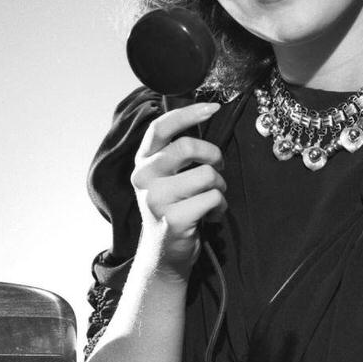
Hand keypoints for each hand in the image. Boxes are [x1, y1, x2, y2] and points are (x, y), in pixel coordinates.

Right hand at [132, 101, 226, 274]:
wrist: (164, 254)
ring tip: (211, 199)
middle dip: (213, 155)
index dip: (188, 113)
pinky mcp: (173, 220)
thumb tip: (204, 116)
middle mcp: (144, 178)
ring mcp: (156, 200)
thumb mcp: (166, 178)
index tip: (212, 107)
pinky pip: (213, 199)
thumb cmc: (173, 209)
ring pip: (206, 174)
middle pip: (187, 146)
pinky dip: (220, 207)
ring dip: (219, 186)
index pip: (160, 128)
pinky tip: (210, 216)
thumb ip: (175, 153)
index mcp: (142, 163)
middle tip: (218, 168)